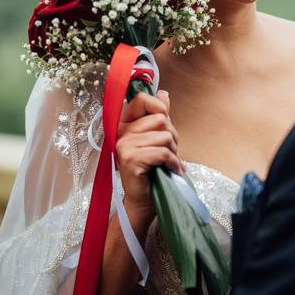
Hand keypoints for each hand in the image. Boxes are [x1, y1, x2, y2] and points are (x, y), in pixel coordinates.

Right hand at [115, 90, 183, 214]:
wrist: (144, 200)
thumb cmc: (153, 170)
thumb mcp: (157, 139)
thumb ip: (159, 116)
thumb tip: (164, 93)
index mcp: (126, 125)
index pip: (141, 100)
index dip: (159, 107)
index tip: (166, 123)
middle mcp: (121, 133)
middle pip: (160, 119)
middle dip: (172, 136)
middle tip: (169, 153)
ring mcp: (124, 146)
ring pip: (164, 135)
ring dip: (173, 151)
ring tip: (168, 163)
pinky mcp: (131, 160)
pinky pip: (162, 152)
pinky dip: (173, 162)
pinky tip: (171, 170)